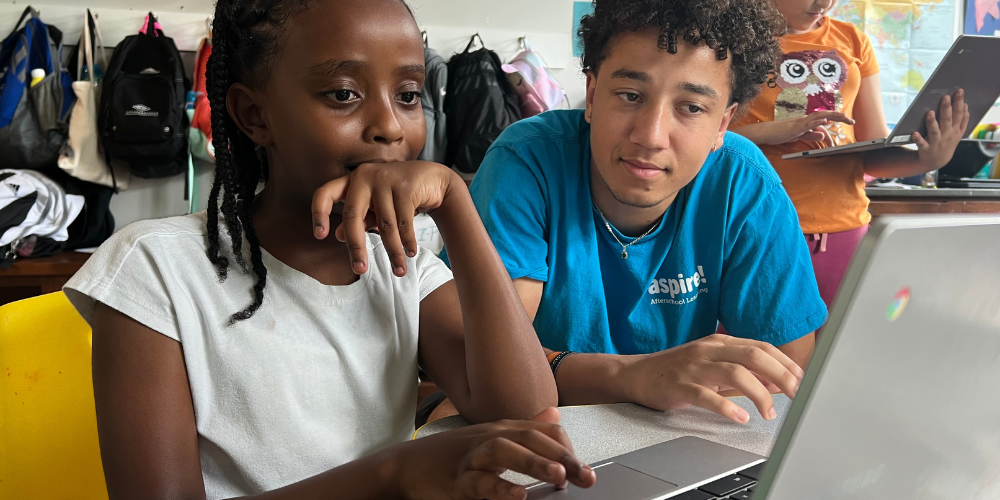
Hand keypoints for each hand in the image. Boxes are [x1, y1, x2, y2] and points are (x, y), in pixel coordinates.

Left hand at [311, 161, 460, 276]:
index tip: (319, 236)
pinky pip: (404, 222)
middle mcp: (365, 176)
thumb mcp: (375, 207)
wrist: (433, 178)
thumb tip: (336, 236)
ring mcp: (386, 179)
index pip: (325, 193)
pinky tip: (410, 253)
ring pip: (385, 225)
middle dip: (357, 247)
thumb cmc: (397, 195)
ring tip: (398, 271)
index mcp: (352, 181)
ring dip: (393, 252)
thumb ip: (359, 219)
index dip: (319, 214)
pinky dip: (407, 242)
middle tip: (360, 270)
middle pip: (353, 216)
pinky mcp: (406, 186)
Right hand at [395, 407, 596, 499]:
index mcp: (504, 429)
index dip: (568, 448)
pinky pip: (479, 482)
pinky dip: (499, 488)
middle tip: (588, 476)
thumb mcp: (493, 437)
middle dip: (563, 456)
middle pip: (531, 438)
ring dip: (533, 463)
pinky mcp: (455, 479)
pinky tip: (518, 495)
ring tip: (558, 476)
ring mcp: (472, 456)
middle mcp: (491, 437)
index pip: (545, 431)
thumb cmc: (453, 455)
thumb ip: (526, 428)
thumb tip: (555, 415)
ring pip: (505, 452)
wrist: (406, 465)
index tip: (585, 470)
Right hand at [620, 334, 803, 423]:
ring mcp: (693, 367)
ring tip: (769, 412)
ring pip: (734, 373)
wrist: (636, 374)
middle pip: (753, 356)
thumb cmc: (676, 370)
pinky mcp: (679, 386)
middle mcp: (708, 350)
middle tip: (798, 394)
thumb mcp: (712, 364)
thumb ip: (743, 370)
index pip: (761, 347)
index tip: (804, 380)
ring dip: (758, 394)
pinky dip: (727, 408)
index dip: (785, 362)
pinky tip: (740, 418)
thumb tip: (776, 381)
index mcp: (719, 342)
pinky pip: (707, 395)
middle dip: (781, 375)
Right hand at [766, 111, 854, 144]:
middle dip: (839, 117)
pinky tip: (825, 121)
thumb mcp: (798, 136)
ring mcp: (800, 122)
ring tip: (844, 116)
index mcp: (806, 123)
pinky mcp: (795, 126)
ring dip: (832, 115)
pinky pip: (808, 123)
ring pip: (819, 116)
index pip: (822, 126)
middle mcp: (805, 120)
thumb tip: (822, 135)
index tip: (835, 143)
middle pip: (825, 116)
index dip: (831, 133)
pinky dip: (817, 121)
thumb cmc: (779, 134)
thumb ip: (810, 135)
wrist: (766, 133)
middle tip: (852, 121)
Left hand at [912, 88, 969, 169]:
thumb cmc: (947, 143)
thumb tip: (966, 106)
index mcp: (955, 130)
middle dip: (947, 109)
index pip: (958, 114)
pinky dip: (918, 138)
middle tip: (945, 97)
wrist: (936, 162)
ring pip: (935, 131)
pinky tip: (914, 133)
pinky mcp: (926, 149)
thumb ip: (963, 120)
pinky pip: (921, 143)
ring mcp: (936, 142)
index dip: (959, 102)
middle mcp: (947, 135)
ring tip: (929, 112)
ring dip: (932, 122)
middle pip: (947, 120)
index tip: (959, 91)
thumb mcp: (958, 133)